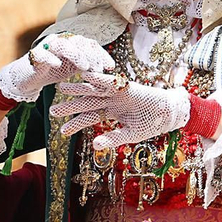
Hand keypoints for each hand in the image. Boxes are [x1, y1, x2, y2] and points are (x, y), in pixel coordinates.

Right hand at [0, 33, 114, 102]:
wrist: (30, 77)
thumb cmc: (55, 71)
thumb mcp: (75, 68)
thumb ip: (89, 66)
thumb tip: (110, 70)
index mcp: (72, 43)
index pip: (90, 44)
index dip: (101, 54)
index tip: (111, 67)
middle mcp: (61, 41)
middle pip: (79, 42)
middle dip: (91, 55)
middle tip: (98, 69)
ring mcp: (47, 46)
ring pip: (63, 45)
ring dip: (75, 54)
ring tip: (84, 66)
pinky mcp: (35, 55)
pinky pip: (43, 54)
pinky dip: (50, 58)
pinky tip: (57, 65)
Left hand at [56, 75, 189, 149]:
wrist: (169, 113)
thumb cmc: (150, 124)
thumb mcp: (130, 135)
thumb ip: (112, 139)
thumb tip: (93, 145)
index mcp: (111, 112)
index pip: (89, 117)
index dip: (76, 123)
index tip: (62, 131)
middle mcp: (111, 100)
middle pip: (86, 102)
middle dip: (70, 106)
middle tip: (52, 111)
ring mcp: (117, 92)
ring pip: (93, 90)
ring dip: (77, 89)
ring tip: (61, 89)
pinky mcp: (126, 86)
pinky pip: (109, 81)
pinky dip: (97, 78)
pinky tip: (84, 76)